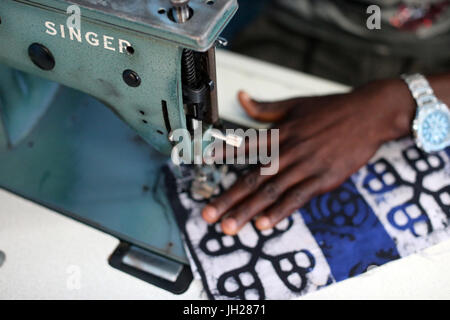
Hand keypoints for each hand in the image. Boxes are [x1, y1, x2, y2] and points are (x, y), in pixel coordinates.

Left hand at [202, 79, 415, 234]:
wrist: (369, 113)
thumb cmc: (331, 109)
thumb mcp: (295, 104)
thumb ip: (265, 107)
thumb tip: (241, 98)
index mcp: (280, 132)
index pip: (245, 146)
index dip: (223, 154)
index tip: (202, 163)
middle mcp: (288, 150)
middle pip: (252, 178)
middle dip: (228, 198)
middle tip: (208, 215)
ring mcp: (306, 166)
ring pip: (271, 192)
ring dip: (248, 211)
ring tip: (228, 226)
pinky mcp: (324, 179)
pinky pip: (298, 198)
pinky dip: (281, 212)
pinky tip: (265, 224)